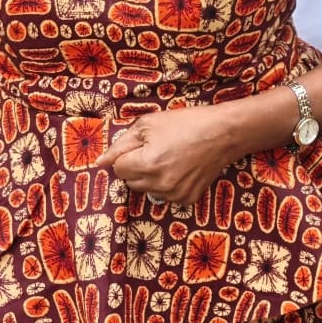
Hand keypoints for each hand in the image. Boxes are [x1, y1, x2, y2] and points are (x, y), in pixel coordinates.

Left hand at [94, 105, 236, 206]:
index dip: (126, 154)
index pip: (118, 169)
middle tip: (155, 149)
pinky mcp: (187, 200)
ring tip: (169, 157)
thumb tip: (99, 163)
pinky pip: (165, 195)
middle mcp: (159, 184)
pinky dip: (167, 184)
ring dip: (150, 176)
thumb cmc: (185, 123)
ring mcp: (174, 195)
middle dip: (135, 166)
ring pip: (146, 190)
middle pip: (130, 181)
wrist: (222, 133)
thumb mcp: (148, 124)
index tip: (141, 145)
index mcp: (147, 164)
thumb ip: (120, 145)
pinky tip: (180, 168)